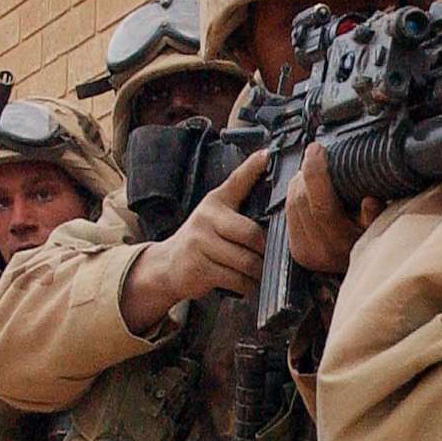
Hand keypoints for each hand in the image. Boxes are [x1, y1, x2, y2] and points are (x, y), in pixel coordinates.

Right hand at [123, 148, 268, 330]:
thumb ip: (240, 201)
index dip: (252, 168)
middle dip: (266, 250)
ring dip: (259, 272)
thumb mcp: (216, 214)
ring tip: (261, 272)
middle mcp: (206, 218)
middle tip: (273, 257)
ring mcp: (200, 243)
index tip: (267, 155)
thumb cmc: (203, 239)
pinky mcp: (200, 268)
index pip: (236, 182)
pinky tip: (248, 284)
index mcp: (215, 202)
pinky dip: (248, 285)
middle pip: (252, 234)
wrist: (168, 264)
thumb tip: (271, 182)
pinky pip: (237, 279)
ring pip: (247, 261)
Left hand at [284, 143, 382, 273]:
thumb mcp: (382, 227)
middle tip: (316, 158)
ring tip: (313, 174)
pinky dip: (295, 197)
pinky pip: (287, 214)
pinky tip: (307, 191)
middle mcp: (321, 252)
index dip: (316, 173)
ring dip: (298, 183)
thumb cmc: (376, 242)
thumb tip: (369, 200)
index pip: (321, 205)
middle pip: (301, 201)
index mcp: (343, 245)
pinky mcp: (297, 251)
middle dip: (305, 174)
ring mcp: (306, 253)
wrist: (363, 268)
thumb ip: (376, 216)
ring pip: (290, 205)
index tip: (317, 150)